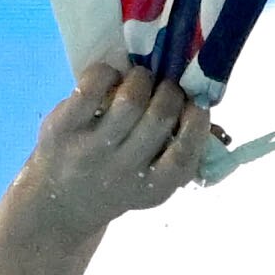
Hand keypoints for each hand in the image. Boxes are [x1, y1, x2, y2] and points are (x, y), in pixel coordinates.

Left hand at [15, 63, 223, 229]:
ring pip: (130, 99)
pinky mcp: (63, 127)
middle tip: (165, 87)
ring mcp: (90, 149)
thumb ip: (180, 155)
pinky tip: (110, 79)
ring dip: (142, 79)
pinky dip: (107, 73)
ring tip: (140, 80)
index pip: (185, 155)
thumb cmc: (116, 182)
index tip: (197, 105)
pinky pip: (92, 86)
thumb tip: (215, 122)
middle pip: (160, 116)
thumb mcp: (150, 182)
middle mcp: (122, 171)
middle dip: (170, 92)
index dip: (197, 123)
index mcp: (152, 188)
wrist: (59, 202)